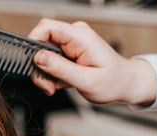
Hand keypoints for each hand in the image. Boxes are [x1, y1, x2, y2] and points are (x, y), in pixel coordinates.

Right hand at [28, 19, 156, 105]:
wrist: (125, 83)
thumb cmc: (113, 82)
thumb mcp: (86, 80)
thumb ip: (60, 69)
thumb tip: (38, 57)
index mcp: (81, 38)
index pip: (47, 27)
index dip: (33, 42)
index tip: (31, 62)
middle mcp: (75, 36)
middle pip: (41, 43)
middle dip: (39, 66)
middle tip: (47, 85)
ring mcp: (71, 43)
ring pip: (43, 54)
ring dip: (45, 74)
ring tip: (55, 86)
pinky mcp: (69, 51)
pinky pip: (49, 59)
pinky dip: (51, 74)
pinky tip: (61, 82)